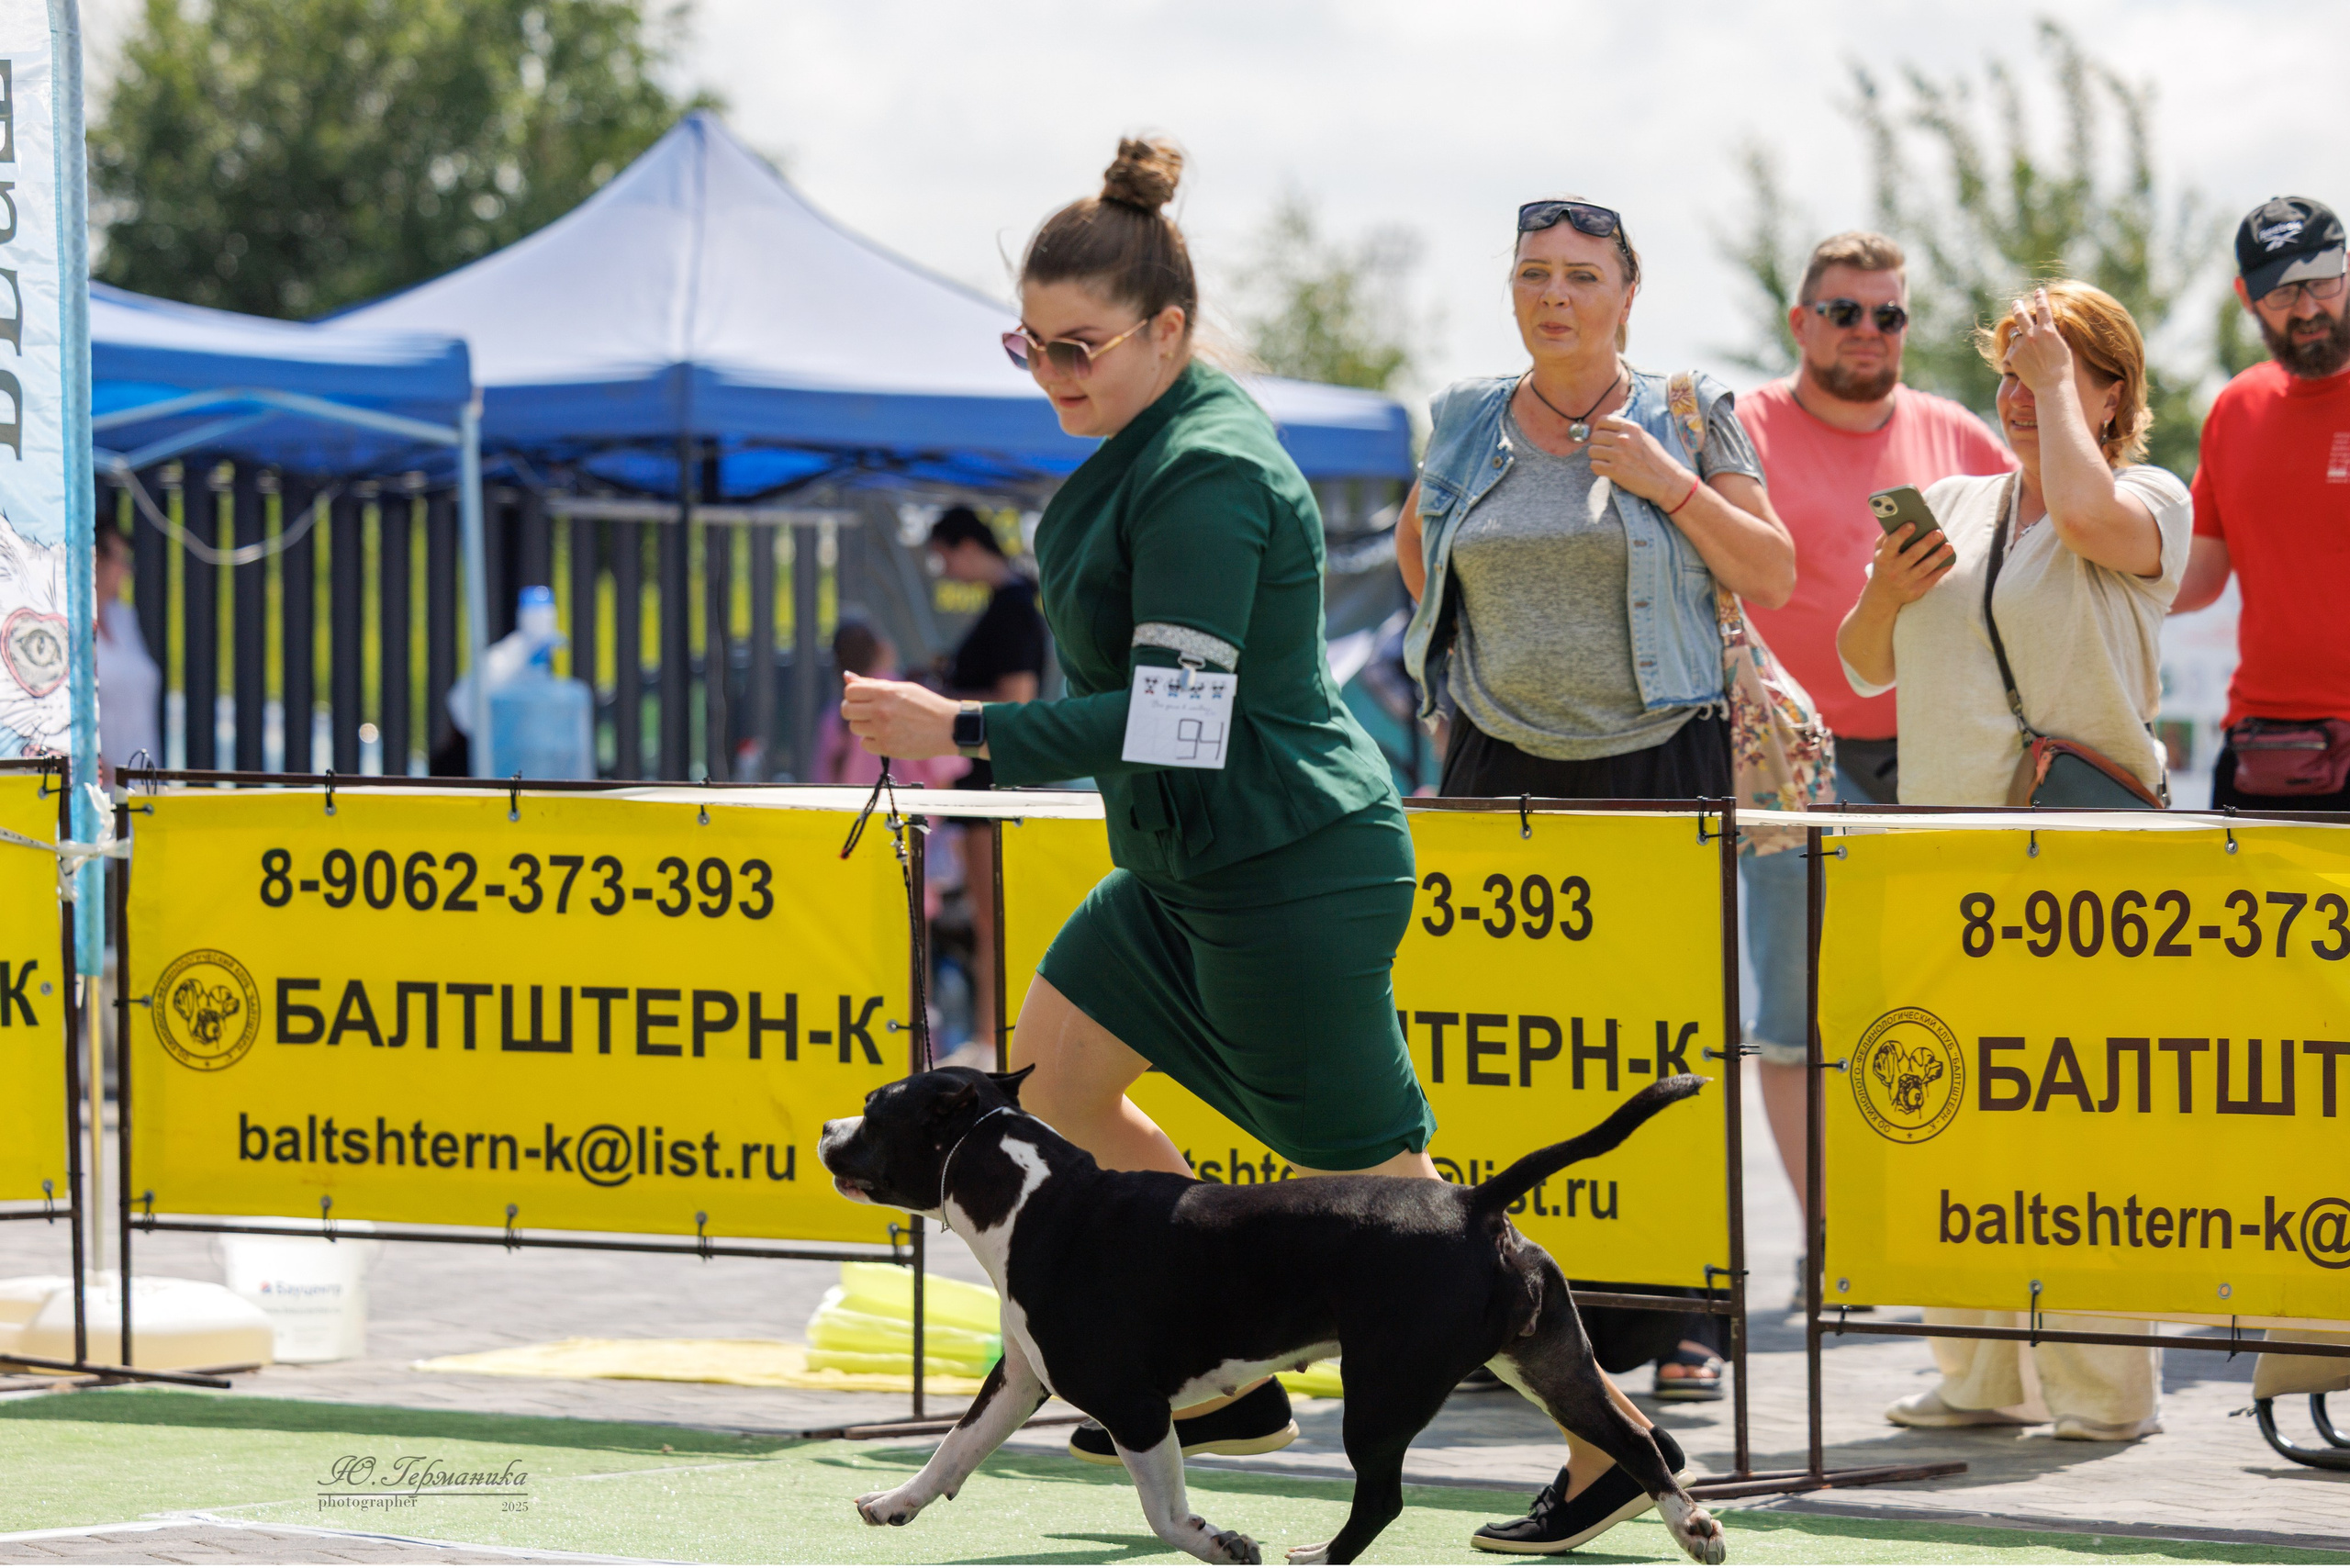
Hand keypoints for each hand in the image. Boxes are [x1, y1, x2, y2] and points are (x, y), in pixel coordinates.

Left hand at [840, 671, 960, 759]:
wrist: (948, 728)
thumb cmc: (926, 705)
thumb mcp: (902, 688)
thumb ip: (873, 684)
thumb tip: (847, 676)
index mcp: (885, 692)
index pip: (850, 691)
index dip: (854, 695)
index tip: (863, 700)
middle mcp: (881, 710)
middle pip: (846, 711)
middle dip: (854, 711)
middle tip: (868, 713)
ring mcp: (883, 730)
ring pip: (855, 728)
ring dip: (864, 726)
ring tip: (882, 724)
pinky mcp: (887, 747)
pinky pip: (865, 744)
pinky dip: (872, 741)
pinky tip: (887, 736)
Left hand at [1585, 415, 1694, 509]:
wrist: (1667, 480)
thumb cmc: (1657, 460)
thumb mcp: (1644, 437)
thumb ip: (1627, 432)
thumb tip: (1609, 430)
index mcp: (1631, 428)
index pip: (1602, 420)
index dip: (1598, 429)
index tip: (1601, 438)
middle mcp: (1623, 438)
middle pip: (1594, 436)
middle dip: (1597, 445)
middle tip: (1605, 454)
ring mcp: (1619, 454)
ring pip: (1592, 451)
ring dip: (1597, 458)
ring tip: (1607, 463)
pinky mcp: (1615, 470)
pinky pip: (1594, 466)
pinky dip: (1598, 470)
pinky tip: (1608, 472)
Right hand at [1862, 521, 1955, 607]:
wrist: (1882, 594)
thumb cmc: (1885, 564)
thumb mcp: (1880, 551)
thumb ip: (1888, 536)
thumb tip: (1904, 517)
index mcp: (1883, 558)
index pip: (1891, 545)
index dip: (1901, 535)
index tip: (1912, 524)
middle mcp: (1893, 571)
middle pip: (1912, 556)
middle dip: (1926, 543)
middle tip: (1938, 533)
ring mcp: (1904, 582)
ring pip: (1924, 568)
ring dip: (1938, 557)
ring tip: (1949, 546)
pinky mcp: (1915, 591)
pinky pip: (1931, 580)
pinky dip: (1941, 570)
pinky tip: (1950, 561)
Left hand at [2003, 287, 2073, 391]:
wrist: (2052, 386)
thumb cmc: (2063, 368)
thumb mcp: (2063, 346)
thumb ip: (2054, 335)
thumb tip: (2051, 327)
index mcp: (2048, 330)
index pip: (2043, 308)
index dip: (2040, 297)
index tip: (2038, 291)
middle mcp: (2032, 335)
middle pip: (2020, 315)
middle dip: (2018, 306)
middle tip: (2016, 303)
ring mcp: (2021, 346)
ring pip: (2014, 333)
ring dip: (2017, 332)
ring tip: (2018, 334)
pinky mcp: (2012, 357)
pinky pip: (2012, 349)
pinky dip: (2016, 350)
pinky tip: (2021, 356)